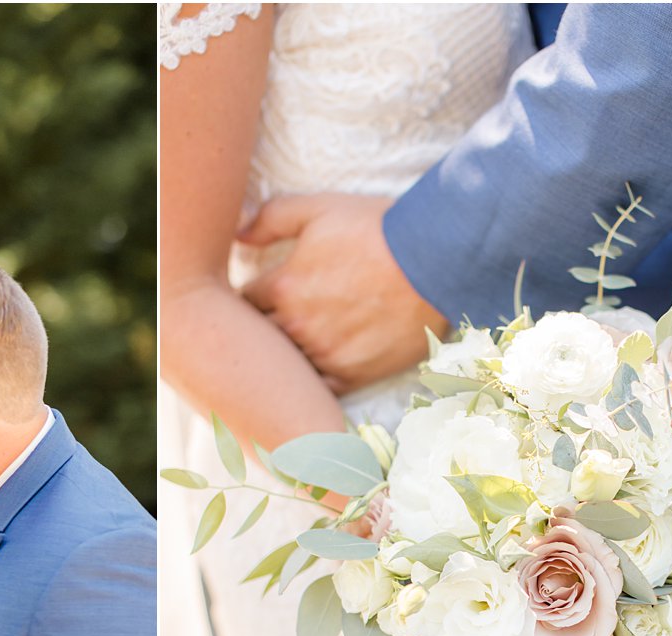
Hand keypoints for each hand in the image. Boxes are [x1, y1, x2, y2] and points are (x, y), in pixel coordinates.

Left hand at [237, 193, 448, 387]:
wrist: (434, 260)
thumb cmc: (377, 230)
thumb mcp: (320, 209)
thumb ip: (272, 218)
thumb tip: (238, 235)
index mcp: (282, 286)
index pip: (242, 302)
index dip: (249, 298)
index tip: (259, 296)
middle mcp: (296, 326)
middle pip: (257, 338)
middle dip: (259, 329)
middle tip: (270, 322)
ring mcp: (322, 354)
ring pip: (284, 365)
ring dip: (284, 357)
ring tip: (297, 344)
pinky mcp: (350, 375)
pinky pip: (314, 389)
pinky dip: (310, 382)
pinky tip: (315, 370)